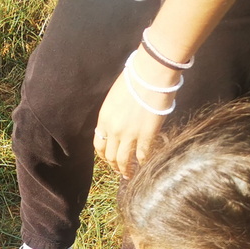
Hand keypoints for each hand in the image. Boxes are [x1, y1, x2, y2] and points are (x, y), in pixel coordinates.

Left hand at [93, 51, 178, 177]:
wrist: (151, 74)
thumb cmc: (134, 78)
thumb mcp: (114, 98)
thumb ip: (113, 114)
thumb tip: (119, 123)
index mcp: (103, 119)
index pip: (98, 144)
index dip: (102, 155)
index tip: (107, 159)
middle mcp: (113, 130)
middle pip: (110, 156)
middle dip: (114, 165)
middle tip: (119, 170)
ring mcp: (130, 134)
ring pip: (123, 160)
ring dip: (125, 170)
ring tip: (129, 175)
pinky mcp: (147, 135)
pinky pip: (142, 154)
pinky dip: (142, 161)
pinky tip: (144, 164)